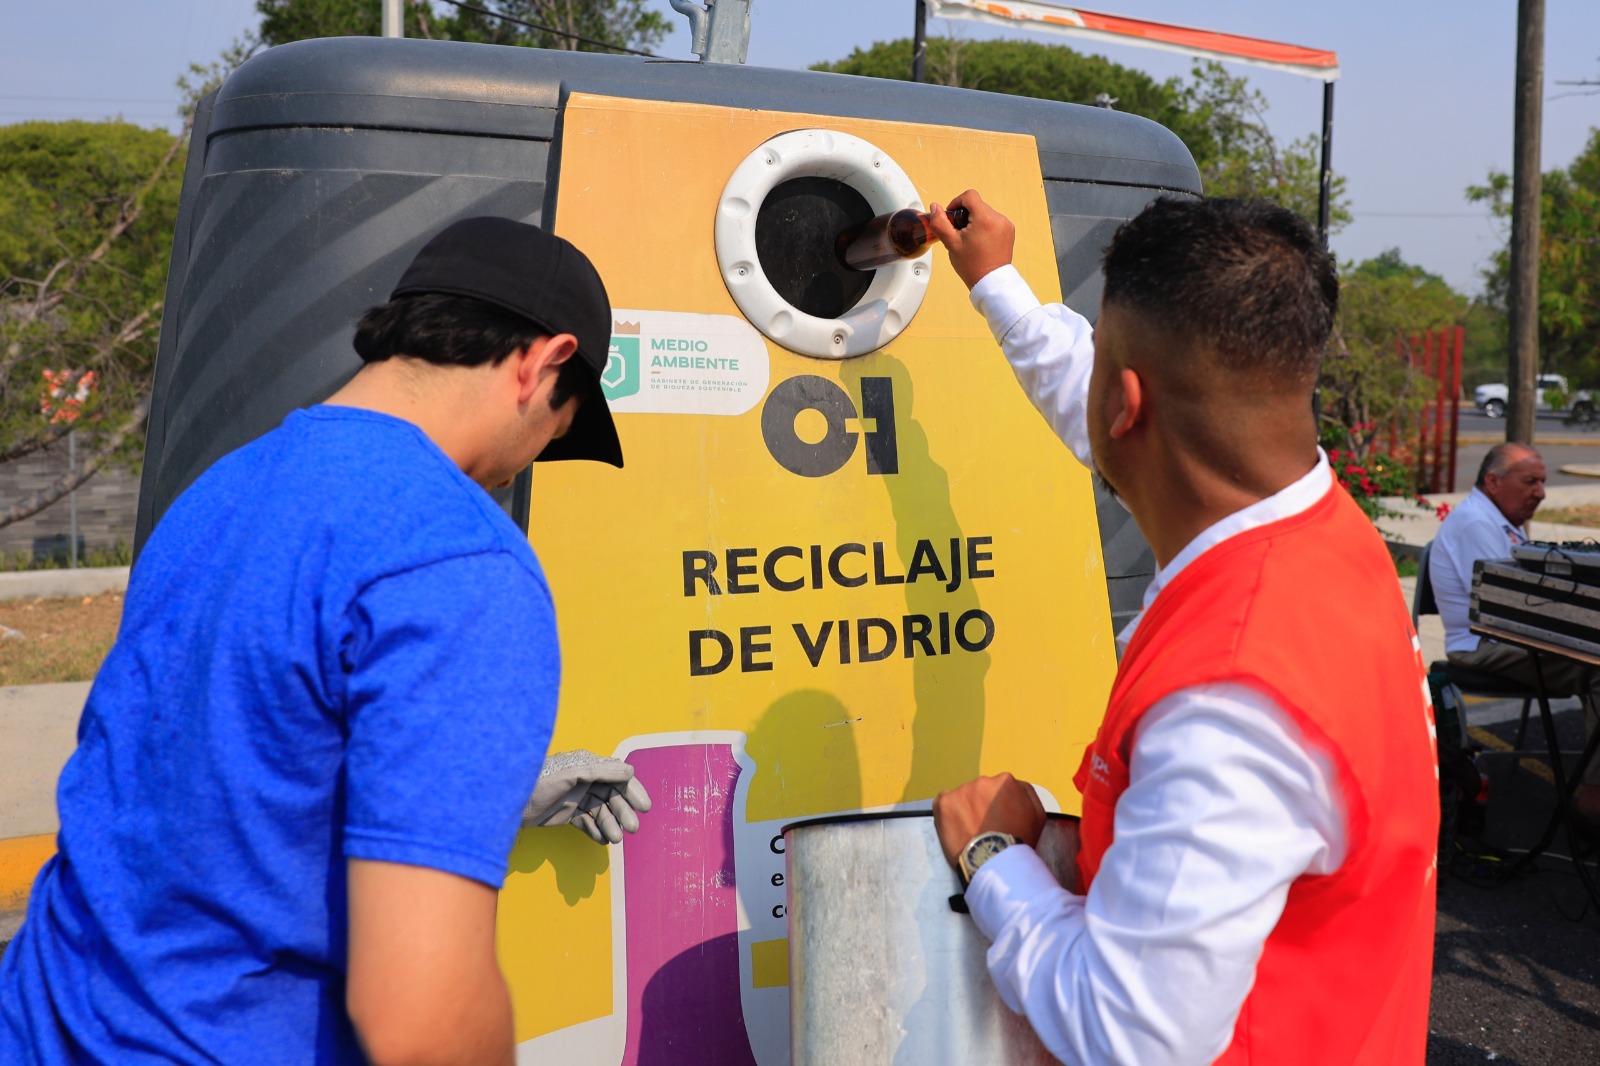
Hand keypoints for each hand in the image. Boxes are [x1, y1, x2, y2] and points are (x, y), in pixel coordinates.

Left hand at [521, 749, 652, 843]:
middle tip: (632, 829)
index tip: (645, 807)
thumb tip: (629, 769)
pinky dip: (596, 831)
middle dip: (623, 812)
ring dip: (611, 824)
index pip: (617, 776)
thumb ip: (601, 770)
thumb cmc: (537, 781)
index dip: (632, 790)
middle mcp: (584, 780)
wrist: (507, 803)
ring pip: (601, 811)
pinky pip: (587, 822)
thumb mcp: (571, 773)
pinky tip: (602, 840)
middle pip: (611, 796)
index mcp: (587, 765)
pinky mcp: (566, 813)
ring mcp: (575, 797)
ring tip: (616, 839)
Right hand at [927, 189, 1016, 290]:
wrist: (991, 282)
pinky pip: (993, 221)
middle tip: (959, 233)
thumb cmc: (972, 266)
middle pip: (977, 205)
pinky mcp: (1009, 231)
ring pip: (985, 213)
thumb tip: (935, 207)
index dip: (956, 202)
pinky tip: (979, 242)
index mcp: (985, 219)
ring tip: (969, 239)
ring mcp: (1006, 225)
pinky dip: (984, 226)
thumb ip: (940, 222)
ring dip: (975, 221)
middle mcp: (999, 219)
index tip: (952, 216)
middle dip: (965, 215)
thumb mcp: (951, 243)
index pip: (969, 196)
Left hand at [933, 773, 1046, 869]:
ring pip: (963, 796)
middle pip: (980, 790)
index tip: (998, 818)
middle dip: (981, 804)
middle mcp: (983, 781)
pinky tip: (956, 827)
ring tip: (970, 830)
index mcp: (1005, 781)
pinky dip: (948, 813)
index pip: (999, 787)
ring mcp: (961, 790)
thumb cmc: (1018, 840)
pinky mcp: (943, 802)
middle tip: (984, 825)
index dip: (998, 804)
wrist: (994, 862)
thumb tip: (1015, 787)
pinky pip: (944, 802)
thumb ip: (1027, 794)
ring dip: (965, 809)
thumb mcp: (1037, 815)